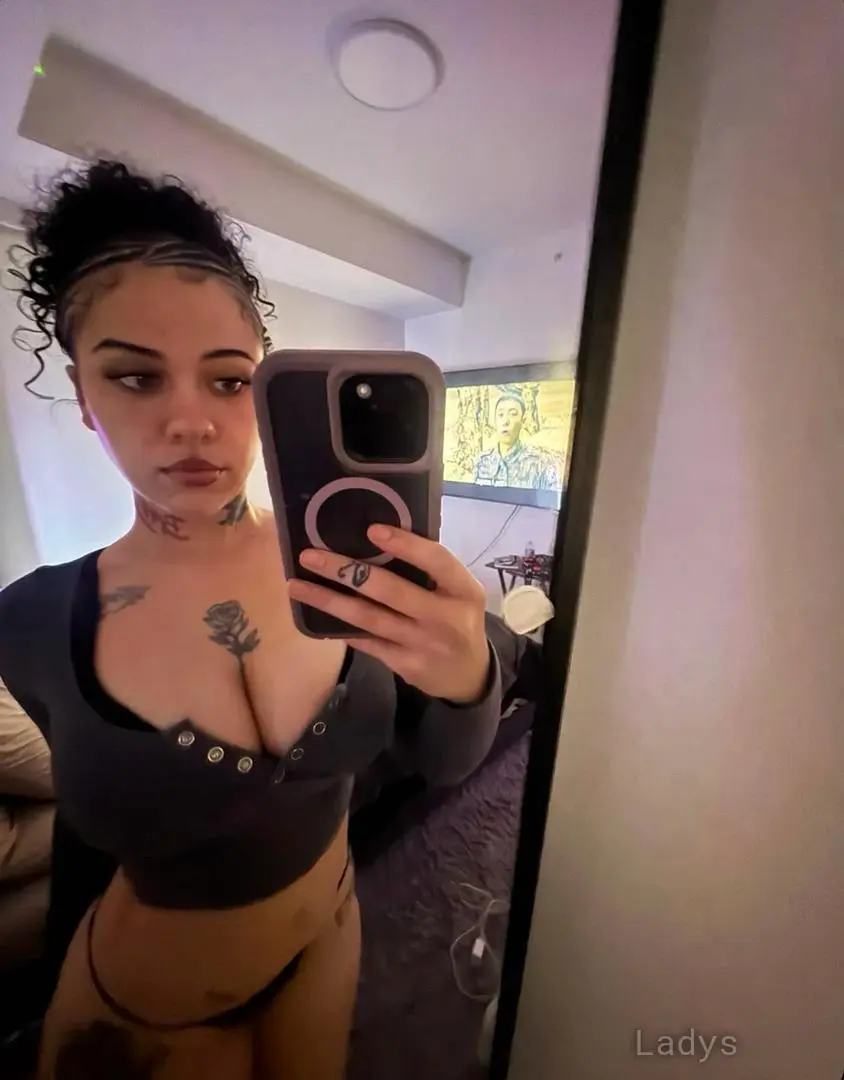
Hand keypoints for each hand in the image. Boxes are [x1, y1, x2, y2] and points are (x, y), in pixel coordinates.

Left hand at [287, 525, 490, 703]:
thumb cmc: (458, 620)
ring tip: (297, 585)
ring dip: (329, 600)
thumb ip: (432, 571)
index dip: (406, 545)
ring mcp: (423, 644)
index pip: (436, 561)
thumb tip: (377, 537)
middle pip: (391, 590)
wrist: (470, 676)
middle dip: (346, 571)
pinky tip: (316, 615)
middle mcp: (445, 618)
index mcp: (464, 591)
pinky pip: (367, 641)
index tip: (372, 530)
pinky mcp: (405, 665)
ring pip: (369, 618)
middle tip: (310, 556)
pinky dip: (340, 627)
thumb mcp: (459, 593)